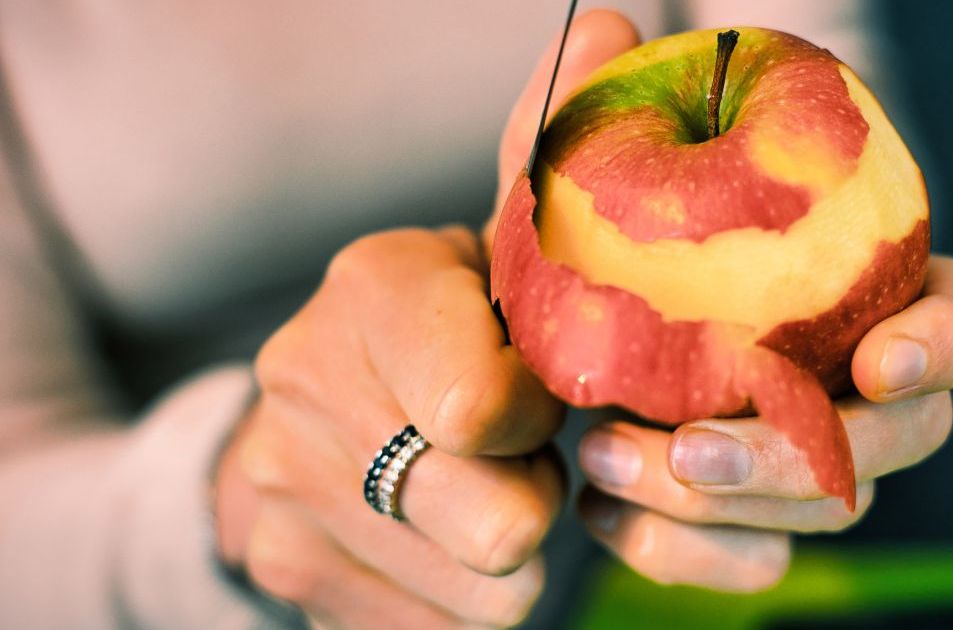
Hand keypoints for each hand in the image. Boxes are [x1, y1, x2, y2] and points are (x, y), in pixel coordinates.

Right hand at [214, 227, 564, 627]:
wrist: (326, 388)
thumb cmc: (455, 324)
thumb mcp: (504, 278)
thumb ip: (565, 295)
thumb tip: (634, 346)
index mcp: (373, 284)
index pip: (484, 410)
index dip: (538, 421)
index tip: (536, 401)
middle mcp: (302, 377)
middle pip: (498, 525)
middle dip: (536, 499)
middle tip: (517, 461)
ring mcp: (280, 483)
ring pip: (487, 596)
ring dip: (505, 554)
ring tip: (475, 487)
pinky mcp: (282, 564)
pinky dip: (460, 599)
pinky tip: (439, 537)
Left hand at [484, 6, 952, 594]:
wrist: (542, 352)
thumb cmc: (584, 257)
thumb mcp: (569, 185)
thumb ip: (586, 114)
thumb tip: (607, 27)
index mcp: (859, 291)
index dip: (943, 343)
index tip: (877, 360)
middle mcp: (856, 384)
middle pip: (904, 439)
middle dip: (808, 455)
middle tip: (693, 447)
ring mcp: (815, 463)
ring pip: (828, 513)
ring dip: (724, 505)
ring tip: (606, 460)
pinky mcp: (755, 525)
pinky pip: (752, 564)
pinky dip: (679, 551)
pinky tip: (602, 509)